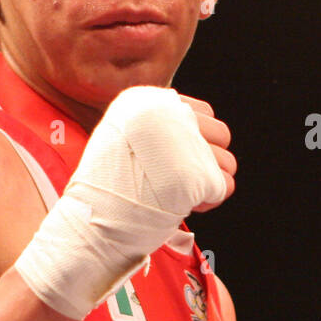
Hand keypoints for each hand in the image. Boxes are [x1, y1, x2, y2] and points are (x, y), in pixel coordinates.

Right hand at [15, 86, 227, 319]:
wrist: (91, 219)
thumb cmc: (106, 187)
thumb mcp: (124, 138)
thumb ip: (159, 130)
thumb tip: (199, 137)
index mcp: (149, 102)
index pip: (204, 113)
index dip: (197, 142)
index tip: (177, 162)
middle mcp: (169, 114)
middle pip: (223, 134)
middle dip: (211, 162)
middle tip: (187, 182)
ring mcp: (184, 144)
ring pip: (228, 162)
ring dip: (213, 184)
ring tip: (186, 196)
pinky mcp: (196, 174)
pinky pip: (222, 187)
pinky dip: (209, 202)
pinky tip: (186, 207)